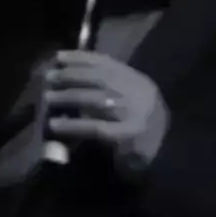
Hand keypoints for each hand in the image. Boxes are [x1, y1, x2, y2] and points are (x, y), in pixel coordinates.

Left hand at [44, 51, 169, 170]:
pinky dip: (73, 125)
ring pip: (96, 99)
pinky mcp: (127, 137)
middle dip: (71, 75)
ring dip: (68, 96)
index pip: (108, 63)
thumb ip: (113, 90)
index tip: (59, 56)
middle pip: (100, 78)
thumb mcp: (133, 102)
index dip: (81, 58)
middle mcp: (140, 94)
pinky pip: (95, 128)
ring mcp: (135, 115)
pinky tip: (55, 125)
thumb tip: (73, 79)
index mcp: (141, 82)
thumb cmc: (145, 131)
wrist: (168, 159)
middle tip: (49, 76)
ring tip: (47, 97)